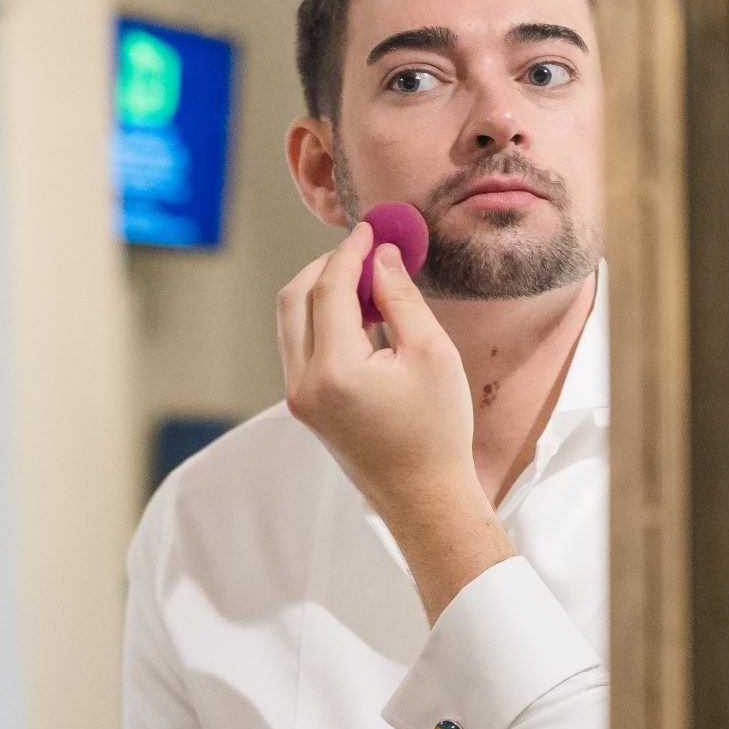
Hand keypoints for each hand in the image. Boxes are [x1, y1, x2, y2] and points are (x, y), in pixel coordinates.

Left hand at [276, 225, 512, 618]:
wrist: (424, 499)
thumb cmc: (437, 432)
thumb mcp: (432, 354)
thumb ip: (400, 298)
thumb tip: (381, 256)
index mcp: (334, 371)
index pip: (329, 289)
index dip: (350, 252)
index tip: (370, 229)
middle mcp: (303, 384)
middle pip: (295, 298)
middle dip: (327, 266)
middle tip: (366, 251)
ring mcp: (298, 398)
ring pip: (292, 321)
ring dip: (323, 292)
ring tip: (370, 284)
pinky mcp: (304, 407)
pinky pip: (301, 346)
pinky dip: (323, 321)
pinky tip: (363, 317)